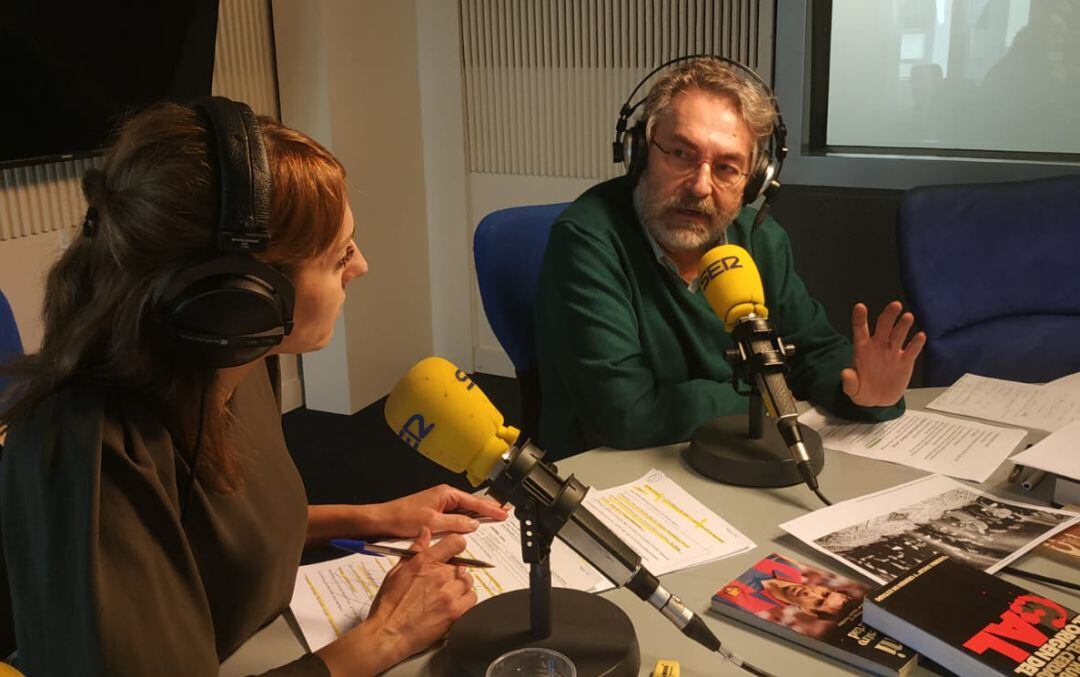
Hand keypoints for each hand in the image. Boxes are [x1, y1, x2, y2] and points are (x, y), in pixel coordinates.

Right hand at [316, 529, 475, 674]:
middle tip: (441, 583)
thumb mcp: (397, 571)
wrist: (388, 633)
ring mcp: (449, 595)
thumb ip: (415, 549)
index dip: (457, 545)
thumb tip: (425, 532)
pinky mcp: (455, 613)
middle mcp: (440, 576)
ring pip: (468, 582)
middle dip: (454, 572)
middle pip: (462, 566)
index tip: (455, 551)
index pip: (455, 542)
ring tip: (445, 596)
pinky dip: (465, 601)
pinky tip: (452, 605)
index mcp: (425, 562)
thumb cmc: (389, 604)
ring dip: (460, 587)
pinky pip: (472, 599)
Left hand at [371, 484, 508, 537]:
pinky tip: (470, 528)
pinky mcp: (433, 514)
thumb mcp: (432, 522)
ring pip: (463, 510)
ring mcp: (438, 505)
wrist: (381, 521)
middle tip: (504, 513)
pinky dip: (464, 521)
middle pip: (471, 504)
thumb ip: (455, 523)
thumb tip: (473, 524)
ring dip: (477, 516)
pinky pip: (454, 517)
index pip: (474, 502)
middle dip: (487, 509)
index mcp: (445, 494)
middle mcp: (444, 497)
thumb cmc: (402, 518)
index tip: (504, 513)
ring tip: (493, 519)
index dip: (490, 508)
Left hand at [841, 301, 925, 406]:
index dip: (860, 318)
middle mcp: (878, 345)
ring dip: (903, 325)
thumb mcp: (852, 389)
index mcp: (862, 348)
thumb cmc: (862, 390)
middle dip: (889, 315)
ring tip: (908, 317)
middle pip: (884, 326)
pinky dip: (916, 343)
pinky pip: (912, 350)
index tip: (860, 307)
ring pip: (899, 334)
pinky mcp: (905, 361)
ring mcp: (893, 352)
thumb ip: (849, 381)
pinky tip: (920, 336)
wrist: (878, 400)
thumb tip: (845, 373)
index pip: (860, 329)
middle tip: (895, 305)